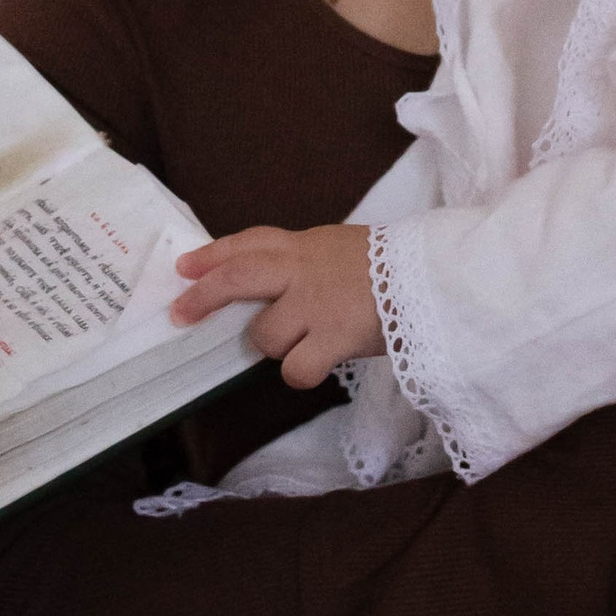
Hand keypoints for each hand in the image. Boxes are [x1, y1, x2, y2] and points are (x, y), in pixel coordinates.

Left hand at [174, 221, 380, 389]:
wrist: (435, 279)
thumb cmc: (396, 267)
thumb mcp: (342, 249)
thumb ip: (304, 262)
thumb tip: (265, 288)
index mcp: (307, 246)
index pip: (249, 243)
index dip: (213, 254)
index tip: (183, 266)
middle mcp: (304, 271)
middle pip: (238, 277)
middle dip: (204, 295)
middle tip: (180, 313)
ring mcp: (316, 305)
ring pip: (265, 336)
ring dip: (275, 345)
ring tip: (303, 342)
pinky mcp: (333, 338)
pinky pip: (296, 369)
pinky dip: (301, 373)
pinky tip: (318, 365)